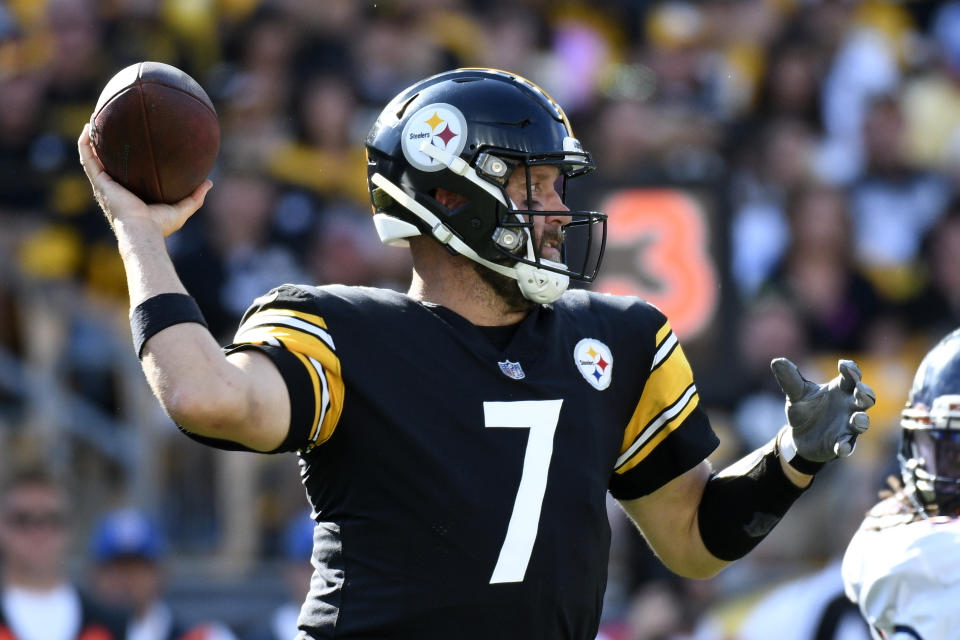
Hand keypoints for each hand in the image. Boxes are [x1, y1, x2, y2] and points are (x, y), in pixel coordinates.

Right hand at [77, 123, 211, 237]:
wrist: (143, 230)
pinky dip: (85, 143)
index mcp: (129, 194)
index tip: (129, 144)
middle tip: (108, 127)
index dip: (124, 160)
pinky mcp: (99, 182)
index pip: (124, 174)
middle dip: (105, 146)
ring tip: (93, 120)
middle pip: (105, 163)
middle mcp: (113, 188)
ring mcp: (104, 184)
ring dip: (90, 139)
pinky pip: (88, 158)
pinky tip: (87, 128)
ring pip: (92, 157)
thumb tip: (209, 182)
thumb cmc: (160, 225)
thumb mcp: (182, 209)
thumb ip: (195, 196)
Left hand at [771, 358, 874, 461]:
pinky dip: (844, 446)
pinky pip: (847, 446)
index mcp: (840, 390)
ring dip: (861, 420)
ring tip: (856, 418)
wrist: (798, 436)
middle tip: (859, 389)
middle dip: (865, 393)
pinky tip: (839, 447)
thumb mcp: (796, 394)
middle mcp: (849, 407)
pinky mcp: (840, 443)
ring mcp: (847, 426)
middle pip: (865, 398)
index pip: (851, 377)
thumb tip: (777, 361)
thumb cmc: (805, 409)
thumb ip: (789, 379)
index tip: (843, 365)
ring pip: (862, 422)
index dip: (851, 370)